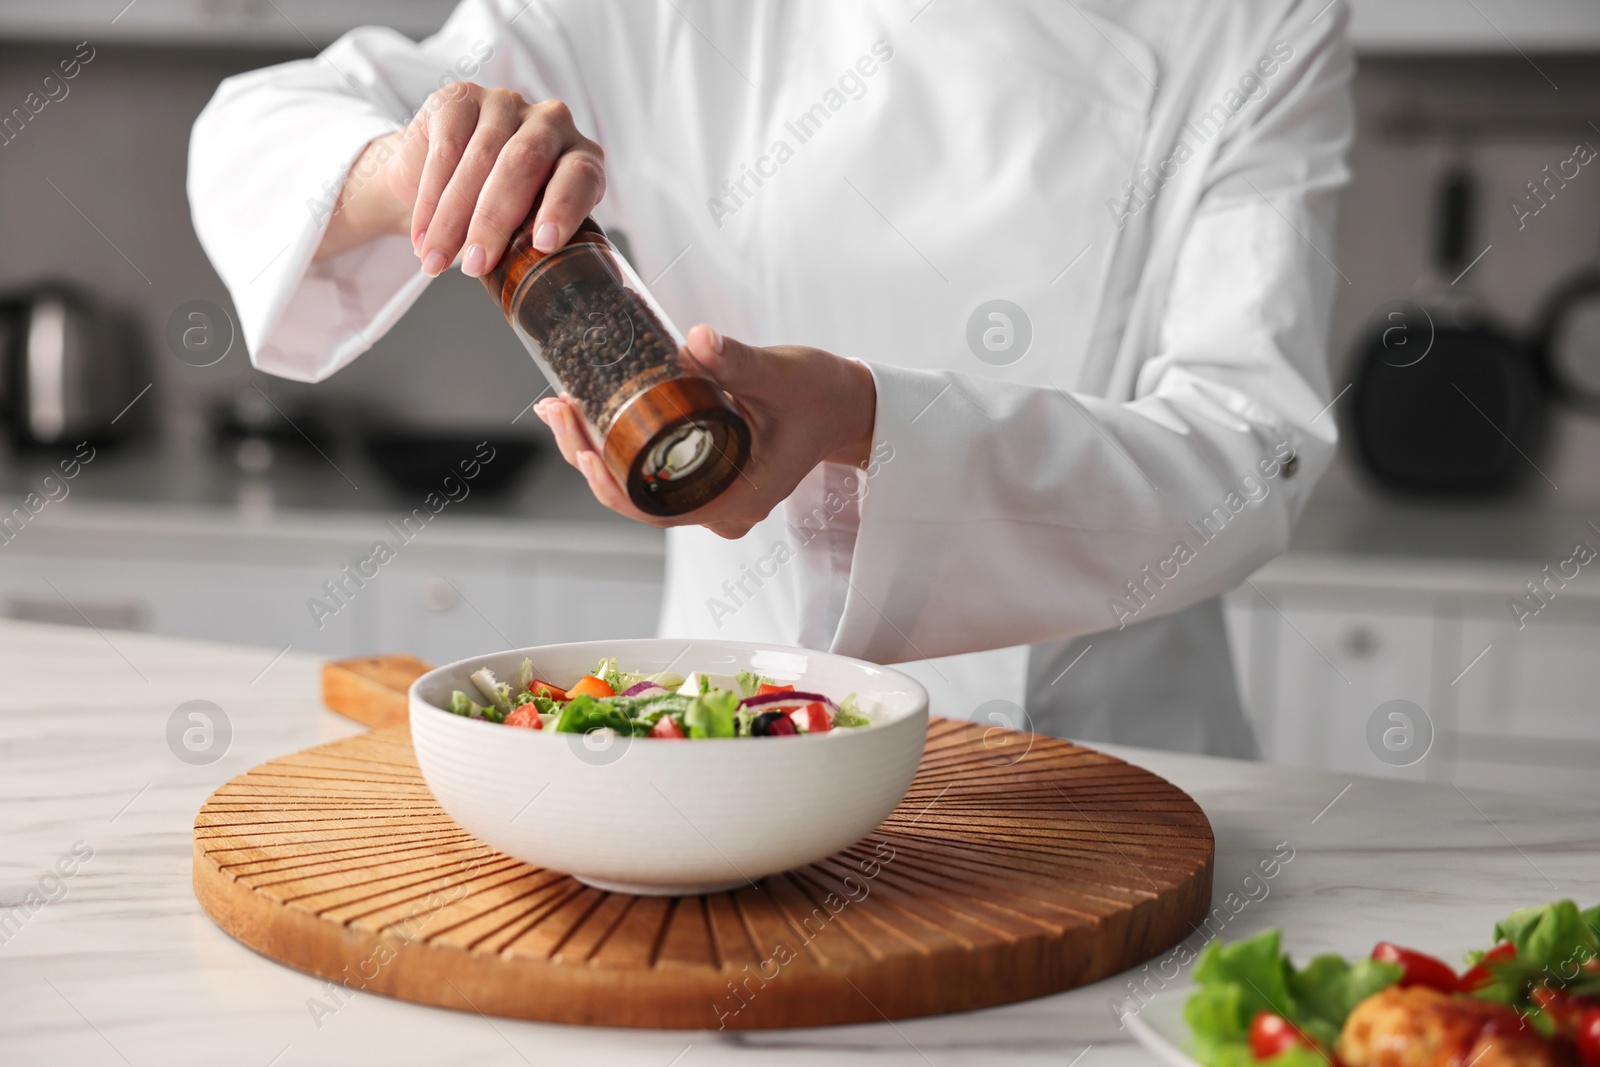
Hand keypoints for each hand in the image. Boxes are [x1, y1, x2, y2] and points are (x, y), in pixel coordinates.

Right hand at [314, 84, 604, 276]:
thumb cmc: (501, 210)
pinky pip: (444, 151)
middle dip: (494, 222)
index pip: (580, 177)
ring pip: (478, 160)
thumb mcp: (528, 227)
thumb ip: (536, 241)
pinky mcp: (461, 98)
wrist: (444, 177)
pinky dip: (429, 201)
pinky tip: (422, 235)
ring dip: (452, 219)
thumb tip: (534, 289)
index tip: (542, 245)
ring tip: (435, 262)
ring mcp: (506, 105)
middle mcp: (551, 122)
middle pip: (523, 165)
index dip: (563, 208)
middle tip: (474, 266)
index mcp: (582, 157)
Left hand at [536, 325, 876, 538]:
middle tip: (558, 410)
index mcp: (737, 498)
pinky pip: (649, 472)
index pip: (657, 510)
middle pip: (636, 498)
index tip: (582, 449)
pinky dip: (618, 446)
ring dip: (596, 451)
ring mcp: (710, 495)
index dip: (612, 486)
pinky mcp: (703, 476)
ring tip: (560, 407)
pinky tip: (589, 413)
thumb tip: (698, 341)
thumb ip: (738, 361)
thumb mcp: (779, 375)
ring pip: (638, 487)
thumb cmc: (820, 394)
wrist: (845, 404)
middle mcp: (719, 507)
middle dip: (588, 457)